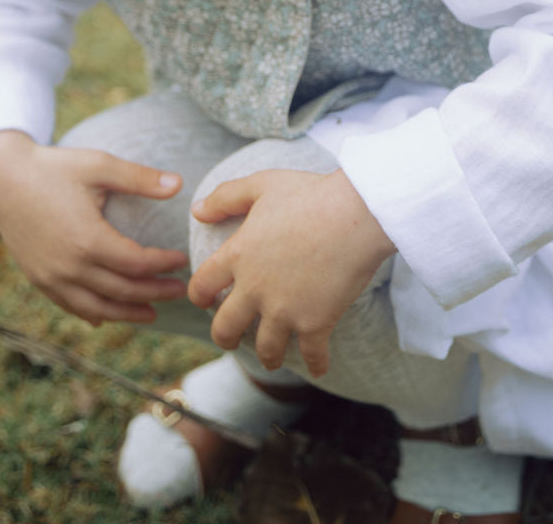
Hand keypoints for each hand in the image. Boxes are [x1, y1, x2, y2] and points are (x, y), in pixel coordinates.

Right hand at [0, 131, 188, 325]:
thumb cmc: (54, 167)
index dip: (163, 265)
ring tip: (152, 313)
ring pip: (96, 308)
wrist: (2, 177)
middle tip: (180, 291)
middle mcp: (69, 267)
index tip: (181, 260)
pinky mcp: (38, 278)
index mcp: (88, 240)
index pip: (137, 264)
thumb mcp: (99, 165)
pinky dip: (92, 314)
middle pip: (122, 291)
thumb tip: (179, 184)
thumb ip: (139, 178)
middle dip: (154, 293)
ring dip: (127, 313)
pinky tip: (105, 317)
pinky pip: (70, 306)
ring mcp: (51, 277)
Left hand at [188, 168, 394, 377]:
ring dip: (268, 356)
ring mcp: (285, 310)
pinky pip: (312, 355)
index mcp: (239, 255)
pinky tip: (319, 366)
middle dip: (225, 337)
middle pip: (225, 328)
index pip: (202, 285)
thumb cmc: (308, 194)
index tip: (203, 299)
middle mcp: (255, 288)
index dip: (198, 295)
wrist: (355, 214)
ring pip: (266, 349)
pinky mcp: (316, 323)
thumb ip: (226, 197)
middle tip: (231, 338)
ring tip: (272, 357)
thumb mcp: (261, 185)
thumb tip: (197, 211)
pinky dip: (316, 364)